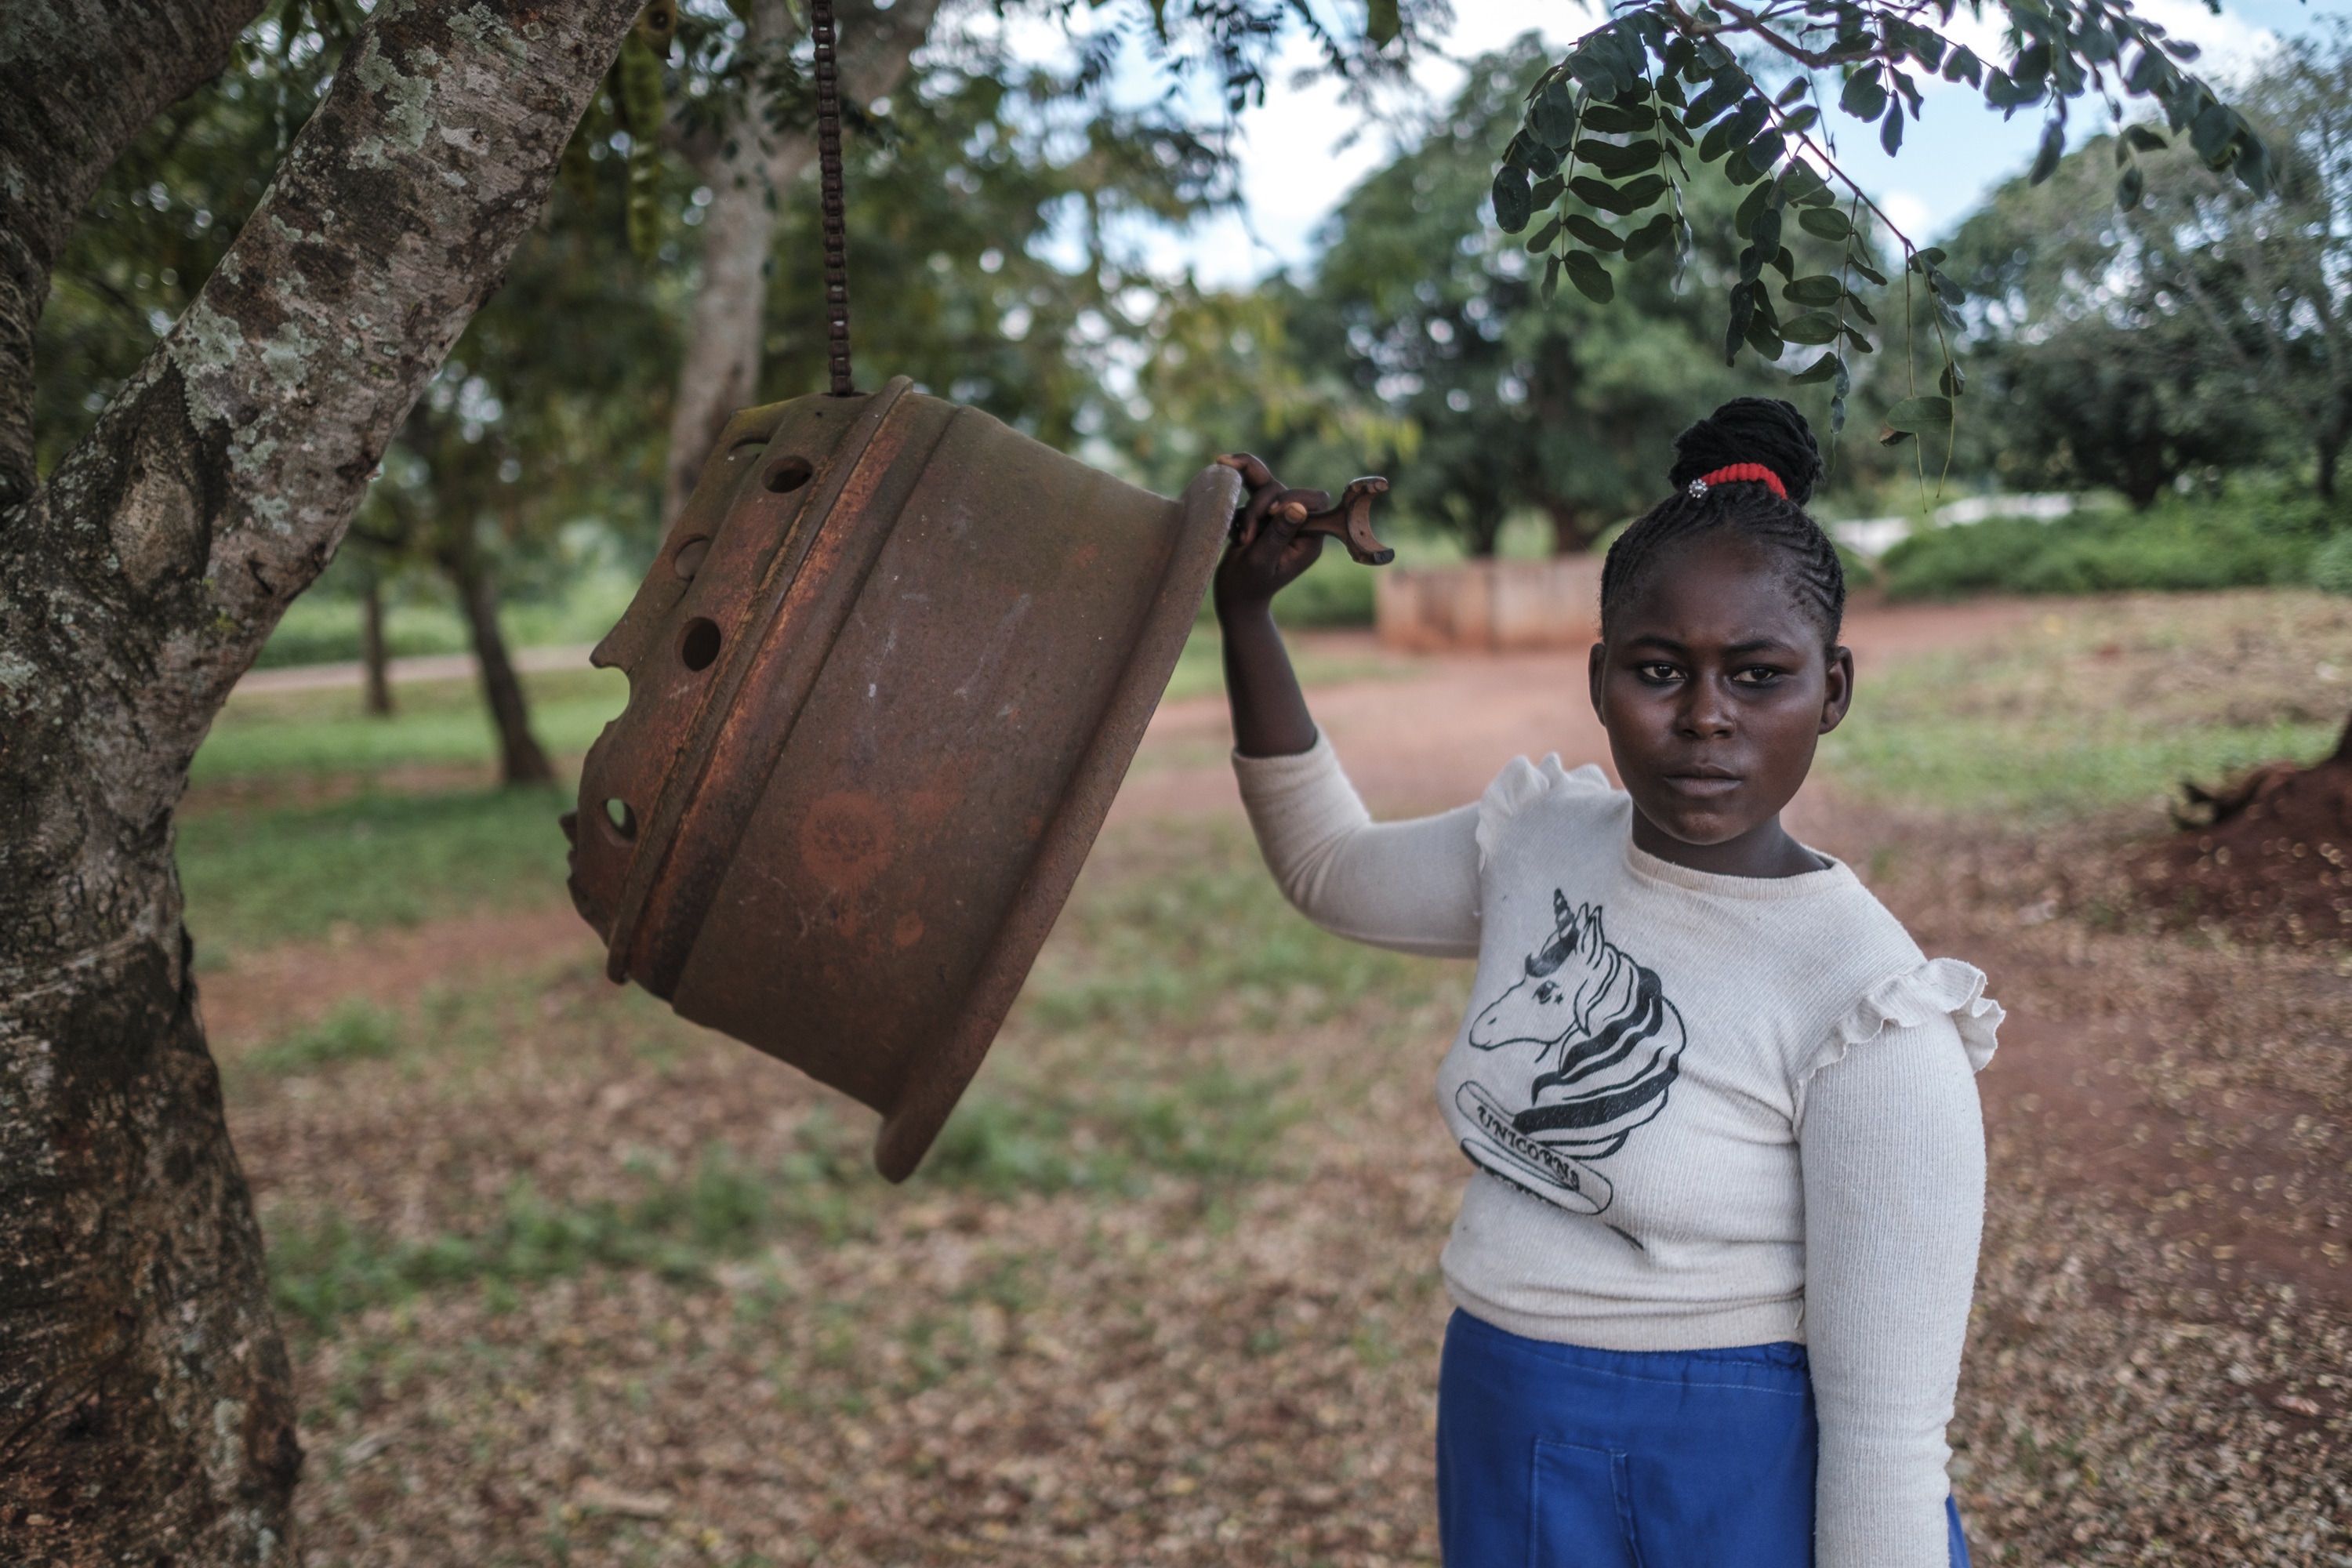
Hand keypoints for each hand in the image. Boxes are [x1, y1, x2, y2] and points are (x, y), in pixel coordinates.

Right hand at [1212, 453, 1328, 615]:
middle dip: (1261, 504)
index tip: (1270, 512)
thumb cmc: (1247, 584)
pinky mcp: (1263, 517)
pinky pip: (1252, 496)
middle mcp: (1298, 526)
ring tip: (1241, 538)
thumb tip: (1298, 508)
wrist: (1233, 596)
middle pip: (1286, 490)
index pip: (1316, 501)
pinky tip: (1236, 536)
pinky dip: (1240, 513)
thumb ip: (1278, 534)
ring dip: (1249, 511)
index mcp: (1308, 540)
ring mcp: (1280, 520)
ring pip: (1267, 489)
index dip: (1293, 497)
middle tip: (1247, 533)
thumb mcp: (1261, 560)